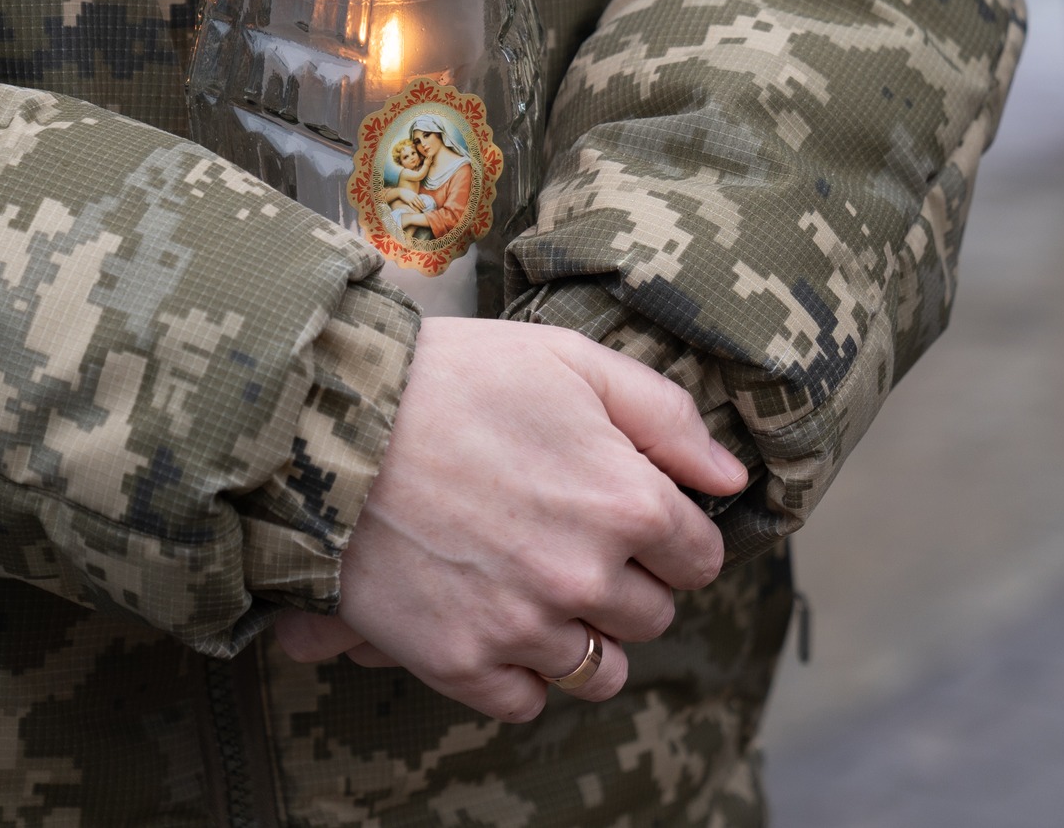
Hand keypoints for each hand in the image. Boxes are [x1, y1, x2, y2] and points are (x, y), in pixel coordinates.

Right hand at [273, 318, 749, 721]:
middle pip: (653, 616)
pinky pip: (524, 702)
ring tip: (540, 590)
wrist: (332, 423)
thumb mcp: (571, 362)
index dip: (671, 534)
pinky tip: (496, 622)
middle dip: (628, 583)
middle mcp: (586, 576)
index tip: (633, 517)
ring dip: (583, 635)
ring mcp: (522, 626)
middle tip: (575, 543)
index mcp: (627, 502)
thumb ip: (666, 417)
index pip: (699, 557)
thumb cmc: (453, 378)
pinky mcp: (460, 662)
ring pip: (599, 669)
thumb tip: (730, 479)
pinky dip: (520, 673)